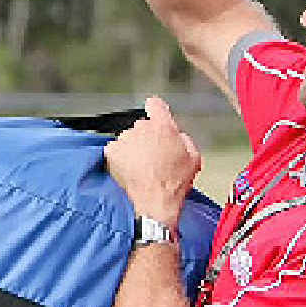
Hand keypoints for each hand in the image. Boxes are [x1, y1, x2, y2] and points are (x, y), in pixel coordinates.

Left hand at [104, 97, 201, 226]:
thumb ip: (185, 139)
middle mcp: (142, 128)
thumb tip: (178, 136)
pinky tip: (130, 169)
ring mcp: (125, 139)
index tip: (155, 115)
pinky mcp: (112, 152)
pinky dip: (120, 157)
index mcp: (163, 126)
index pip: (155, 104)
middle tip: (153, 157)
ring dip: (133, 148)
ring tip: (142, 167)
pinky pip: (115, 149)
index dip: (156, 111)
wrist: (155, 202)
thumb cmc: (174, 183)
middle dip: (147, 138)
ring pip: (129, 138)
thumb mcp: (194, 158)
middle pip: (142, 126)